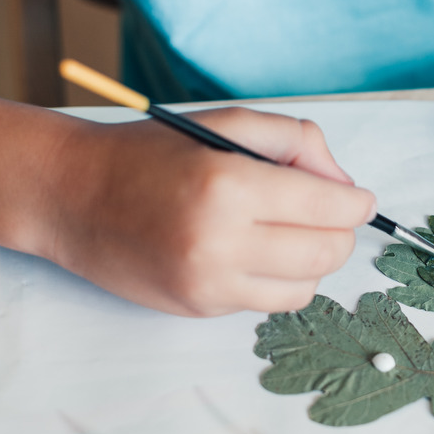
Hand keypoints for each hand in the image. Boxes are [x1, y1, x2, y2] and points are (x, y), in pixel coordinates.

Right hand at [46, 107, 376, 316]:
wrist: (72, 196)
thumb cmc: (151, 154)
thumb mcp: (226, 124)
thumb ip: (296, 142)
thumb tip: (345, 187)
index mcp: (228, 186)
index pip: (328, 208)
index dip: (356, 203)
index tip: (360, 199)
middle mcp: (219, 242)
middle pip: (326, 253)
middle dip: (340, 232)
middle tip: (328, 213)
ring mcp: (207, 284)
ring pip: (305, 288)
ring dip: (311, 260)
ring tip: (287, 231)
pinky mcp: (198, 308)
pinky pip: (267, 302)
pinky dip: (275, 278)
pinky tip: (252, 250)